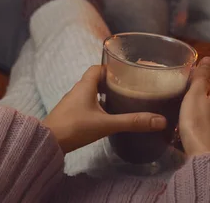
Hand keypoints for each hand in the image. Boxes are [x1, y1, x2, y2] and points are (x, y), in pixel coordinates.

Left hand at [42, 65, 166, 153]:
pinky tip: (106, 117)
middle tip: (129, 89)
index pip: (98, 68)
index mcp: (85, 85)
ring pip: (90, 93)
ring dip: (104, 95)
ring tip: (121, 102)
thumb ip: (132, 122)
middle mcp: (77, 90)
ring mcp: (72, 102)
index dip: (112, 68)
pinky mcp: (69, 114)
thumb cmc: (75, 127)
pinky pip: (85, 104)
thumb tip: (160, 121)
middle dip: (111, 83)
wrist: (48, 142)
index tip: (127, 74)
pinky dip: (97, 106)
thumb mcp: (106, 124)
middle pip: (95, 80)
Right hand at [179, 57, 209, 155]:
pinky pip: (202, 125)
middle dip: (197, 94)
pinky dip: (195, 122)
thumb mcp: (196, 95)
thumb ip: (201, 78)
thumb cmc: (197, 122)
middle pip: (208, 98)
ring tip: (179, 107)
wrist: (204, 156)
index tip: (185, 76)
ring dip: (195, 109)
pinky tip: (185, 125)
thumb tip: (209, 57)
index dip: (199, 79)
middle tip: (179, 90)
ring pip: (205, 112)